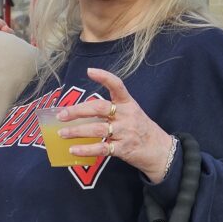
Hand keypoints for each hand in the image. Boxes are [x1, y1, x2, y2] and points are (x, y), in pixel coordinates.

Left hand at [55, 67, 175, 181]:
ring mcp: (125, 132)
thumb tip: (78, 112)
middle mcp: (126, 115)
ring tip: (62, 133)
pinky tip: (73, 150)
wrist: (160, 150)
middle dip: (78, 111)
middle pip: (99, 108)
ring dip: (77, 131)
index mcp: (128, 104)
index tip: (90, 71)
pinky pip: (102, 148)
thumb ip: (109, 110)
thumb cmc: (139, 129)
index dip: (104, 77)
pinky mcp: (123, 149)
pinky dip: (86, 149)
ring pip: (97, 129)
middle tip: (62, 115)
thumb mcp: (130, 113)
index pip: (117, 86)